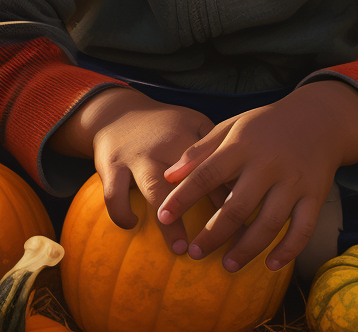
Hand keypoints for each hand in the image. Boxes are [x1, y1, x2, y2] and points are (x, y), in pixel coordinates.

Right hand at [91, 95, 232, 256]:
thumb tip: (244, 177)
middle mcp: (163, 146)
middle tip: (219, 240)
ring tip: (180, 247)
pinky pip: (115, 196)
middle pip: (187, 179)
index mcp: (186, 135)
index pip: (214, 167)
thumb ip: (215, 146)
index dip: (230, 193)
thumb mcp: (191, 122)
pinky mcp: (111, 167)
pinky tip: (132, 224)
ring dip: (168, 222)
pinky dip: (122, 213)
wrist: (116, 111)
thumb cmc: (162, 124)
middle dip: (204, 209)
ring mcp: (136, 157)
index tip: (246, 220)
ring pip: (154, 190)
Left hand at [157, 80, 357, 273]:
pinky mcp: (315, 194)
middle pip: (237, 206)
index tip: (163, 216)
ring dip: (247, 248)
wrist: (318, 119)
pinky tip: (271, 265)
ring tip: (227, 264)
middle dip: (213, 233)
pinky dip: (288, 250)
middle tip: (195, 252)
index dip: (184, 196)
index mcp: (243, 144)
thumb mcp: (232, 126)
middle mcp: (268, 164)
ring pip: (269, 223)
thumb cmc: (265, 125)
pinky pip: (303, 229)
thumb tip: (169, 176)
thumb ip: (200, 151)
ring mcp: (294, 181)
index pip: (208, 173)